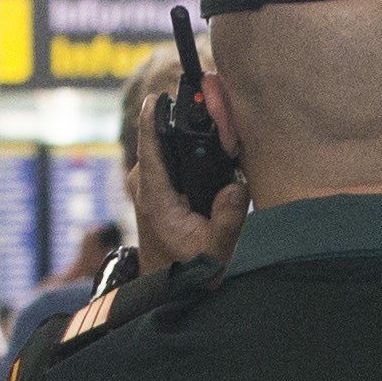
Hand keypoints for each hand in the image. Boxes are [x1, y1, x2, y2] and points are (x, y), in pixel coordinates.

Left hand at [129, 96, 249, 270]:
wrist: (170, 283)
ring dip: (189, 135)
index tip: (157, 97)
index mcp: (155, 197)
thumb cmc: (189, 267)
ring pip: (167, 146)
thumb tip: (236, 187)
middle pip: (162, 140)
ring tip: (221, 125)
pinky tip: (213, 146)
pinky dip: (188, 148)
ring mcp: (148, 182)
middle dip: (185, 123)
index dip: (152, 120)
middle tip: (214, 105)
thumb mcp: (216, 250)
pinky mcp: (156, 183)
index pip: (150, 150)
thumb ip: (228, 219)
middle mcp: (146, 184)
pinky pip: (169, 155)